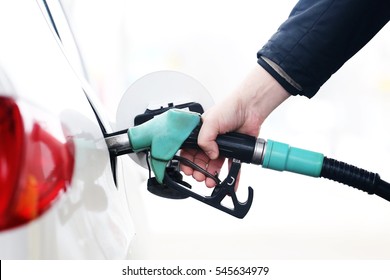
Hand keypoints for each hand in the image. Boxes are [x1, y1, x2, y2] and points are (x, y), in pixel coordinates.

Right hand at [180, 65, 289, 186]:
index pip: (189, 150)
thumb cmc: (230, 108)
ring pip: (214, 166)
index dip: (187, 160)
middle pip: (200, 160)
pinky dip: (231, 177)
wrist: (250, 108)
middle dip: (198, 171)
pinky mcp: (235, 152)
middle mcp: (210, 140)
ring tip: (211, 181)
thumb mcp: (210, 121)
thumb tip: (209, 154)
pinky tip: (229, 184)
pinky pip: (232, 167)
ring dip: (211, 176)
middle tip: (200, 177)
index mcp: (200, 132)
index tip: (188, 169)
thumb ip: (204, 139)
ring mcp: (223, 147)